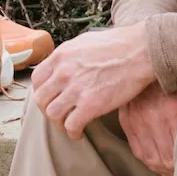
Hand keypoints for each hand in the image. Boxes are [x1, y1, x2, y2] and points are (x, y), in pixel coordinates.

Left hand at [32, 24, 156, 138]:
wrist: (140, 51)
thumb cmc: (119, 45)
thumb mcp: (85, 42)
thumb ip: (70, 55)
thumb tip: (65, 64)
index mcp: (61, 56)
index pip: (37, 80)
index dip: (42, 92)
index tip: (50, 98)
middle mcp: (63, 73)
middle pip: (42, 100)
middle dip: (48, 110)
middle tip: (58, 114)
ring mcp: (75, 90)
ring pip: (53, 115)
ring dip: (59, 123)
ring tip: (69, 125)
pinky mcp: (90, 105)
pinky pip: (71, 125)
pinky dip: (73, 133)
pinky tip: (79, 133)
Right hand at [119, 82, 176, 175]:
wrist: (146, 60)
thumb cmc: (175, 77)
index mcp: (172, 112)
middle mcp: (153, 119)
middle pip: (164, 158)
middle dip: (173, 170)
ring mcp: (137, 121)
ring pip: (149, 157)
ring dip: (160, 168)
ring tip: (168, 173)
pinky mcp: (127, 121)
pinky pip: (137, 149)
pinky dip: (146, 160)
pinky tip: (154, 164)